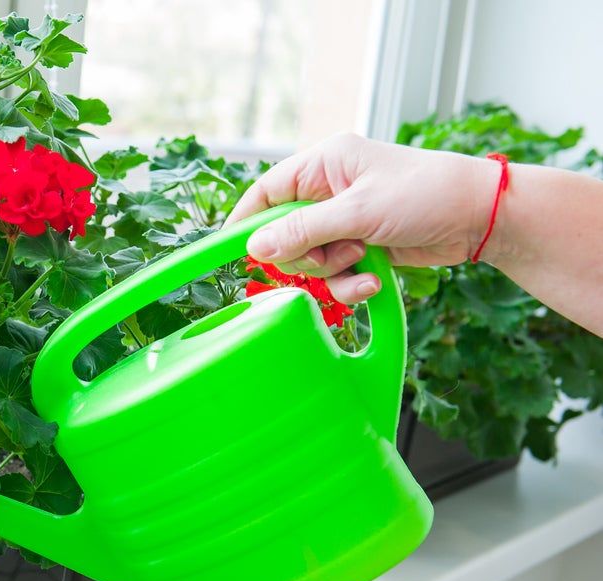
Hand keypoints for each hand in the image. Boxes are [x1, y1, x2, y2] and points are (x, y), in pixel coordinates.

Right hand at [226, 133, 498, 304]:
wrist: (480, 217)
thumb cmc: (425, 195)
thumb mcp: (358, 212)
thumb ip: (303, 230)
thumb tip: (255, 247)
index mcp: (324, 164)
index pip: (265, 191)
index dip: (247, 221)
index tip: (232, 250)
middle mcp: (330, 190)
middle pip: (283, 235)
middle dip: (305, 255)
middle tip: (333, 256)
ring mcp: (345, 220)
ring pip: (310, 260)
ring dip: (332, 272)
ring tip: (363, 261)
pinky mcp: (362, 245)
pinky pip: (336, 274)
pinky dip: (351, 283)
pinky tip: (374, 280)